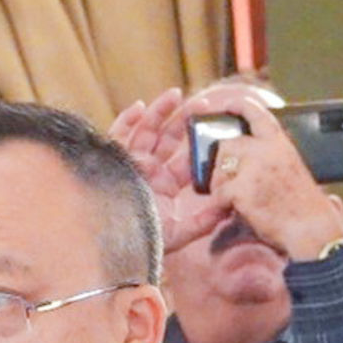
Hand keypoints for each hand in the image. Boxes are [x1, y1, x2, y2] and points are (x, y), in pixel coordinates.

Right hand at [108, 88, 228, 254]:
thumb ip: (204, 220)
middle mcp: (149, 170)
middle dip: (184, 119)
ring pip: (145, 130)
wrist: (117, 248)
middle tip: (203, 104)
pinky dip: (126, 121)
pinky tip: (139, 107)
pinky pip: (116, 136)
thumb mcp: (180, 233)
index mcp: (165, 184)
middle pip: (168, 138)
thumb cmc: (145, 242)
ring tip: (176, 94)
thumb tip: (229, 206)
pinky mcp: (113, 161)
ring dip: (159, 111)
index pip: (187, 158)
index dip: (200, 143)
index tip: (217, 127)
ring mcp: (130, 163)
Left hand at [188, 90, 342, 261]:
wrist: (312, 230)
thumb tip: (255, 159)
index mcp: (281, 144)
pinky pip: (219, 193)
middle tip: (227, 182)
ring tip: (232, 200)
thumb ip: (276, 159)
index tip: (229, 104)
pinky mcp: (241, 188)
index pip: (258, 114)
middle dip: (223, 164)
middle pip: (228, 145)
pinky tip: (234, 210)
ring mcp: (253, 168)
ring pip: (219, 168)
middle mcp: (266, 151)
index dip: (240, 106)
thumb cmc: (306, 208)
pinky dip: (223, 205)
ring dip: (220, 184)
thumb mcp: (295, 171)